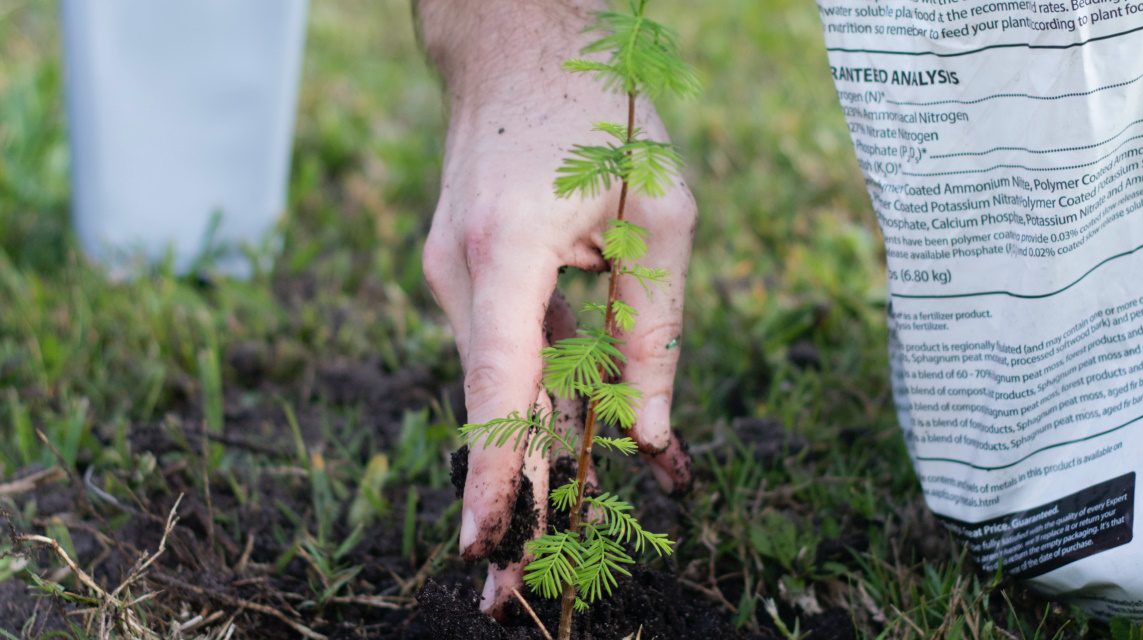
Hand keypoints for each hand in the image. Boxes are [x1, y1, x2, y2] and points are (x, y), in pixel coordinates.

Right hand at [417, 0, 695, 615]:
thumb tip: (647, 431)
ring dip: (533, 452)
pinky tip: (570, 440)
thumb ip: (653, 327)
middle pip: (491, 406)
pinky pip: (503, 352)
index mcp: (505, 252)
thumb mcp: (660, 211)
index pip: (495, 385)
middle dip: (506, 499)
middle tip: (505, 593)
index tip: (484, 545)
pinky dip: (536, 399)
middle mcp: (459, 274)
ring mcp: (451, 276)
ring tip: (569, 525)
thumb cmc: (597, 110)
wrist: (514, 41)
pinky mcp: (463, 276)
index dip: (491, 473)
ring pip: (500, 385)